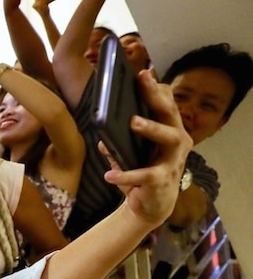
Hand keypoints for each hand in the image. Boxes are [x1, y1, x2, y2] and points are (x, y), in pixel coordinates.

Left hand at [100, 70, 191, 229]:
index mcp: (168, 130)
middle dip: (156, 96)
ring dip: (151, 128)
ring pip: (168, 138)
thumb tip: (101, 135)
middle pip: (170, 113)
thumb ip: (116, 142)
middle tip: (143, 81)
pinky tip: (109, 175)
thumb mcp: (127, 154)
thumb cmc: (142, 172)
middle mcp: (176, 141)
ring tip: (132, 122)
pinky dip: (126, 175)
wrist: (151, 205)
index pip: (165, 104)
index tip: (143, 73)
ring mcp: (172, 160)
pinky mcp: (162, 180)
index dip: (155, 88)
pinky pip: (145, 175)